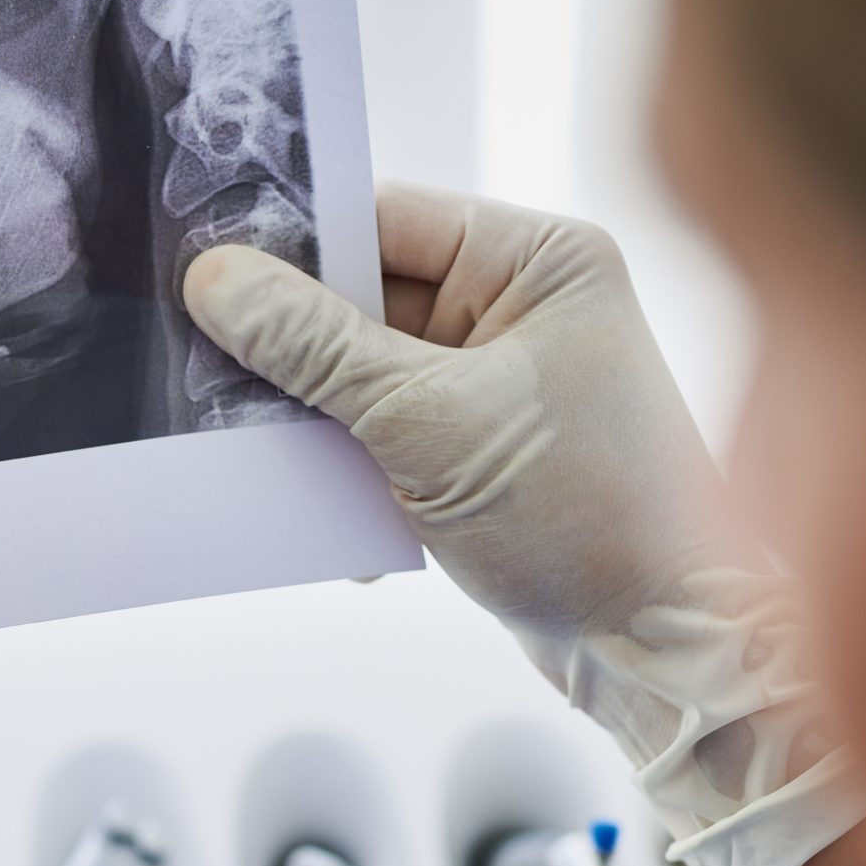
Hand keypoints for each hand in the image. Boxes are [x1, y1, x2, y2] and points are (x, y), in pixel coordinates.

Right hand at [184, 183, 865, 865]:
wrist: (664, 648)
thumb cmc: (589, 520)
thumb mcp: (434, 426)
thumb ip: (319, 351)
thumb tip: (217, 281)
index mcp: (538, 259)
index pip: (383, 216)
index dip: (290, 245)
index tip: (201, 273)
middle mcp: (524, 304)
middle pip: (363, 294)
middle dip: (293, 345)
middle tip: (207, 369)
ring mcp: (502, 380)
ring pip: (362, 372)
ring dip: (313, 416)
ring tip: (260, 447)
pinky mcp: (482, 450)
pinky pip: (383, 433)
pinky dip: (347, 467)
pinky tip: (328, 509)